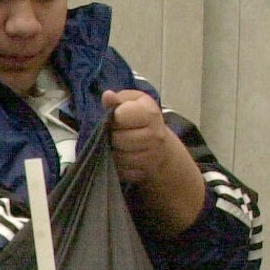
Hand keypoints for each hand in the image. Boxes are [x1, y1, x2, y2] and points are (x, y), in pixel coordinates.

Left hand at [101, 88, 205, 234]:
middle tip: (118, 133)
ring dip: (112, 151)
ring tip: (120, 144)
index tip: (118, 117)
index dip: (114, 117)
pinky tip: (124, 156)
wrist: (161, 147)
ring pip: (117, 156)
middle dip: (111, 136)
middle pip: (117, 139)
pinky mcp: (144, 173)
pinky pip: (120, 170)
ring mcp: (152, 157)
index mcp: (150, 113)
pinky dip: (117, 164)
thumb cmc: (141, 119)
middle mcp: (155, 135)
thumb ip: (118, 100)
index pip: (119, 116)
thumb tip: (107, 95)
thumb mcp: (132, 102)